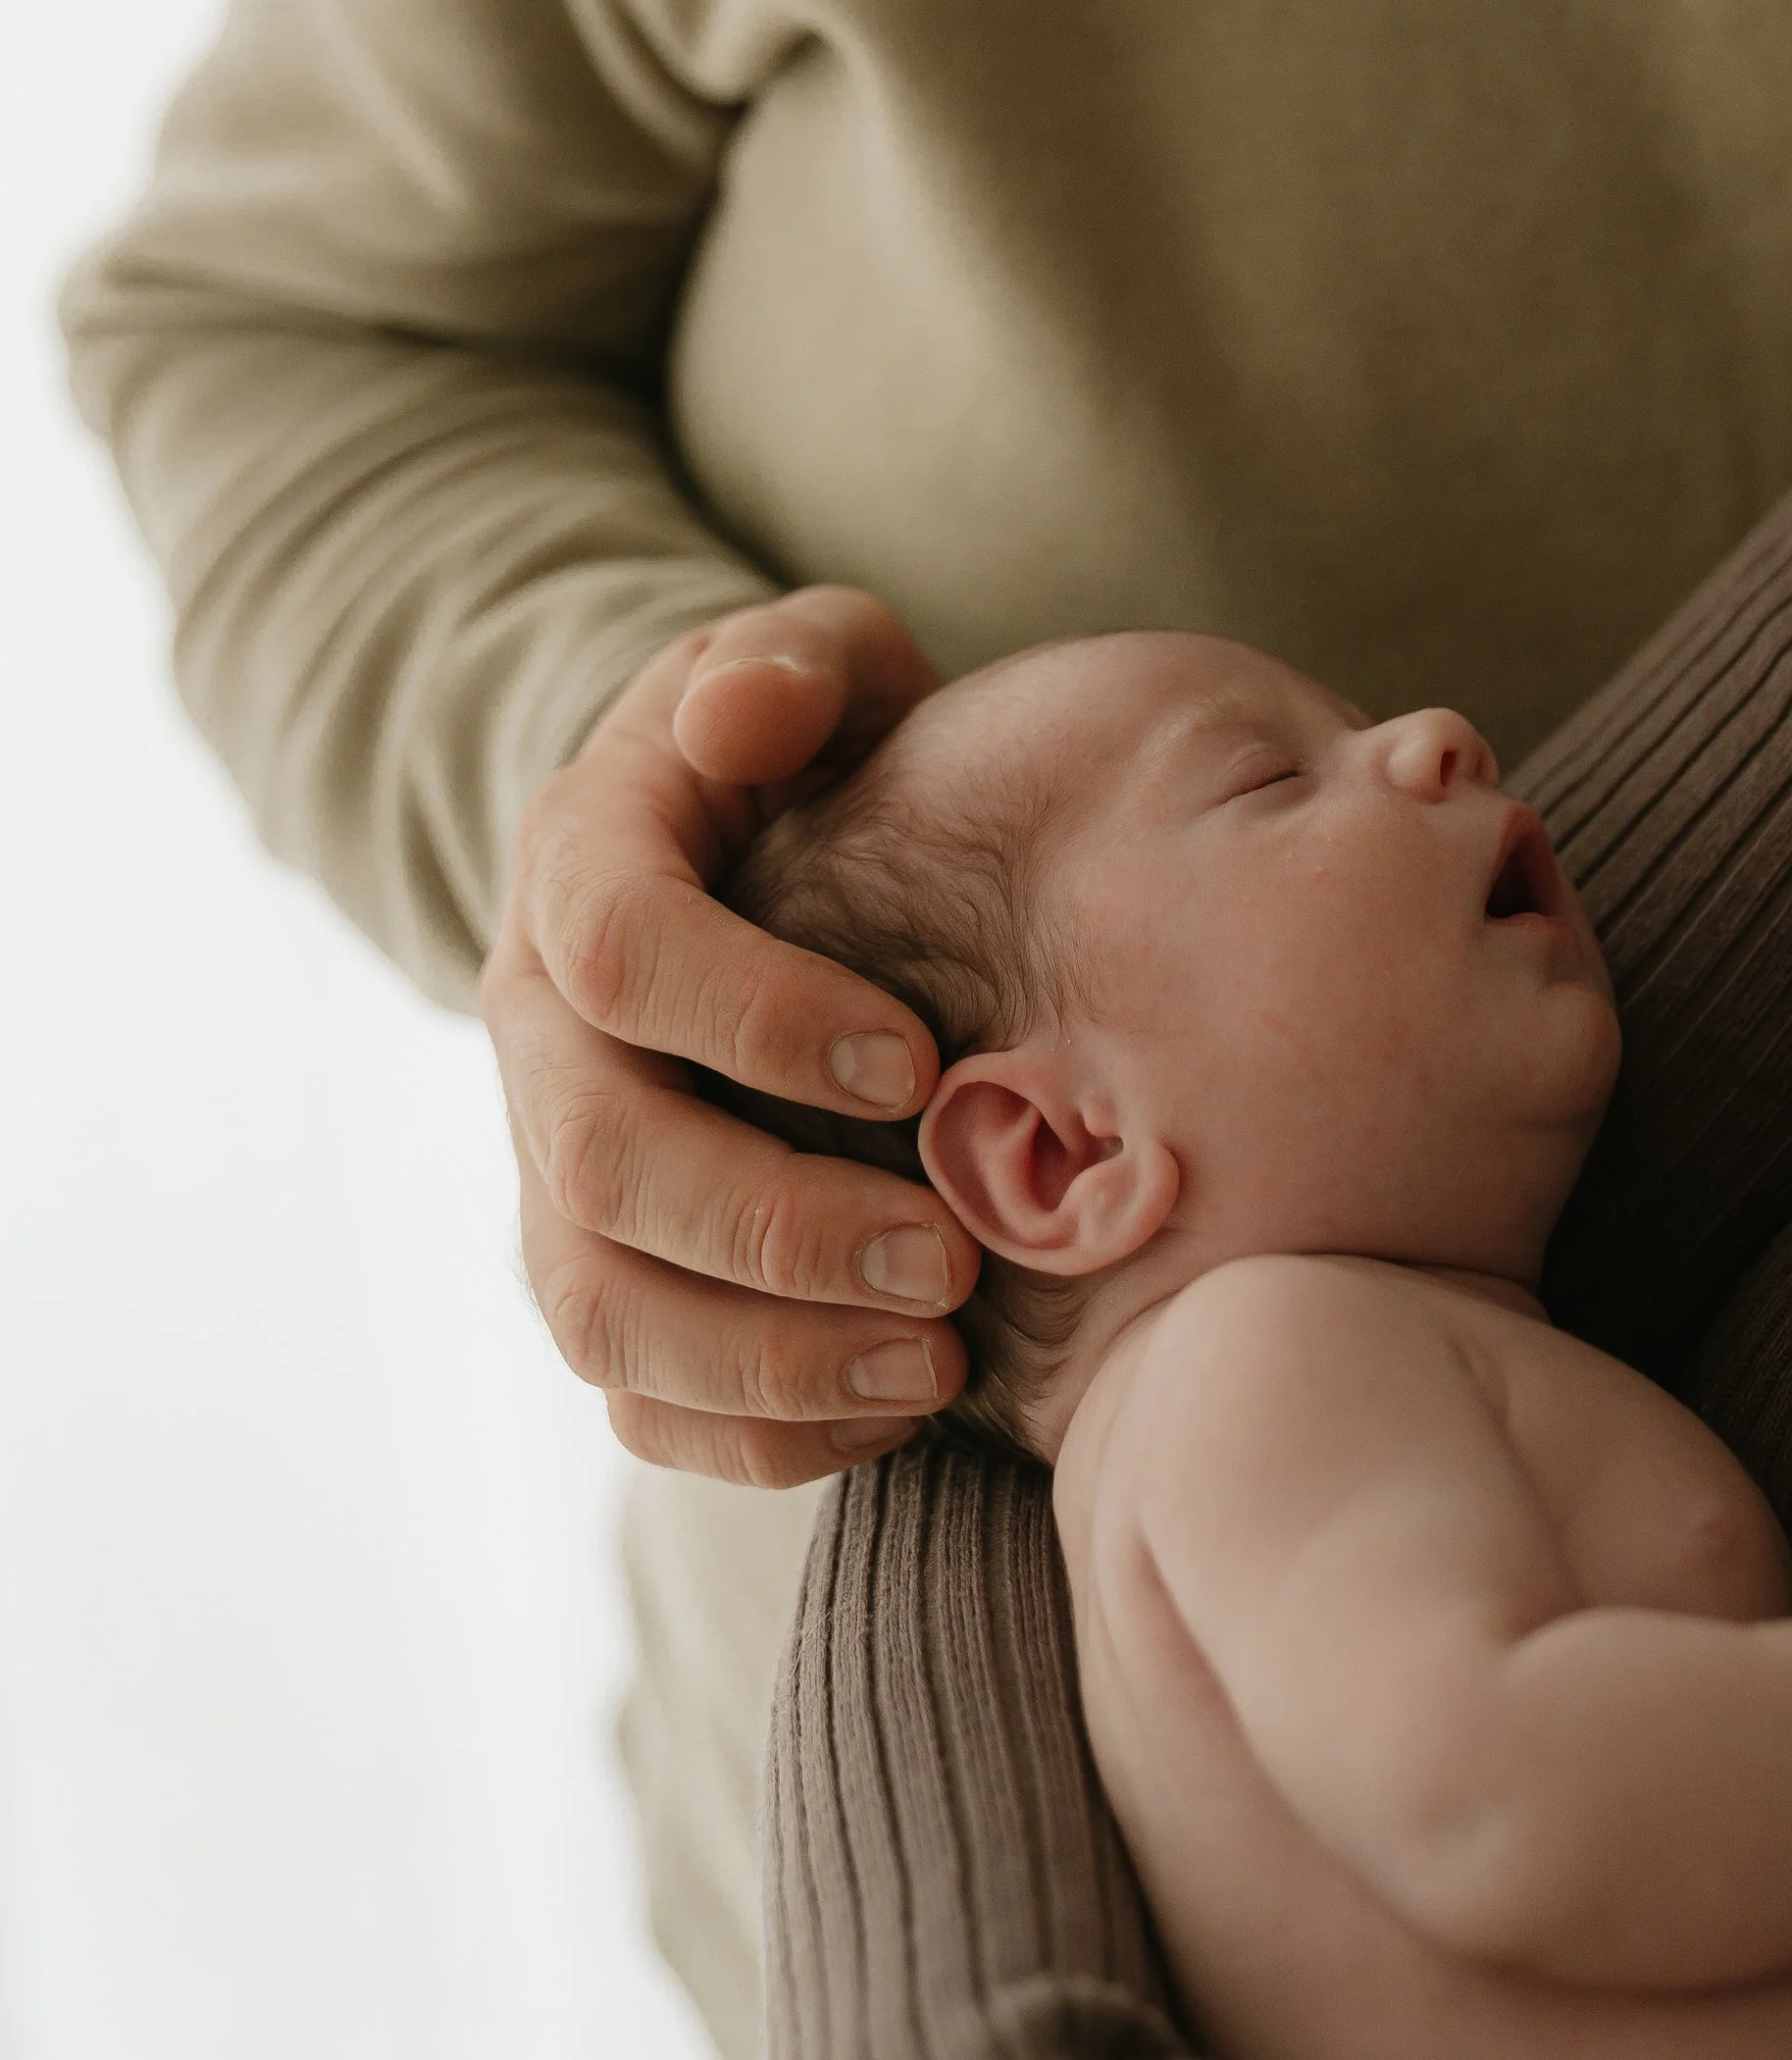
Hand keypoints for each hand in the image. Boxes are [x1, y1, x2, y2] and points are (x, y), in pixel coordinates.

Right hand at [480, 585, 980, 1485]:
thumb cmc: (813, 746)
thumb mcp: (815, 663)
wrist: (749, 845)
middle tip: (949, 1258)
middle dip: (774, 1225)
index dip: (755, 1018)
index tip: (917, 1065)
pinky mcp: (598, 1263)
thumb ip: (794, 665)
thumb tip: (734, 718)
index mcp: (579, 860)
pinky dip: (750, 1433)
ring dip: (762, 1360)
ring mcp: (553, 1158)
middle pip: (595, 1160)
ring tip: (931, 1364)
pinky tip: (892, 1410)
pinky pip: (632, 1394)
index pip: (619, 951)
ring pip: (596, 1308)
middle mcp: (535, 1023)